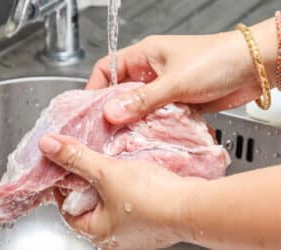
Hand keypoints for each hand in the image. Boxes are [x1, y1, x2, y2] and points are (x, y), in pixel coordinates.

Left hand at [39, 134, 195, 249]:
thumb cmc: (149, 197)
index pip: (67, 209)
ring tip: (108, 162)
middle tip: (86, 161)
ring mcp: (135, 230)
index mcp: (97, 232)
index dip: (63, 186)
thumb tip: (48, 145)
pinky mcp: (152, 220)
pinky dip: (126, 185)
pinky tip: (131, 171)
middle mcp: (115, 237)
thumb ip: (76, 158)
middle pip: (90, 205)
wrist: (193, 205)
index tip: (64, 168)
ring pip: (112, 201)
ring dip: (109, 182)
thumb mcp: (106, 172)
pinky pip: (130, 200)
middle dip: (87, 182)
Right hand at [87, 19, 276, 124]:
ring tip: (124, 138)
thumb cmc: (215, 61)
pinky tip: (147, 138)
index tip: (88, 109)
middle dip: (113, 110)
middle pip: (121, 92)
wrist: (252, 69)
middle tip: (105, 131)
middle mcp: (150, 71)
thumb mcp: (174, 81)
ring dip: (134, 121)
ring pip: (138, 107)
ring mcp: (163, 88)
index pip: (108, 69)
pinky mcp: (176, 102)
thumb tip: (111, 113)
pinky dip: (151, 126)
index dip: (95, 88)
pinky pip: (155, 116)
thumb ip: (142, 100)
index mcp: (144, 56)